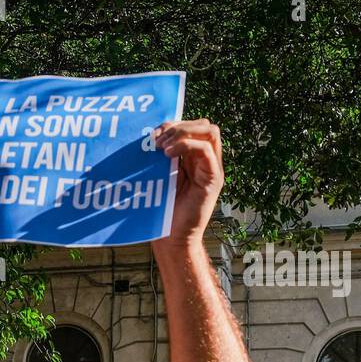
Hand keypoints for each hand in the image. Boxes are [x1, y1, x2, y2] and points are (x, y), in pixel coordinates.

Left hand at [152, 119, 223, 248]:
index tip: (152, 135)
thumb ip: (160, 157)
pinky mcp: (213, 179)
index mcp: (193, 157)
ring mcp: (212, 168)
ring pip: (210, 131)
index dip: (173, 124)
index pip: (192, 126)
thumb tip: (147, 136)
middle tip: (156, 141)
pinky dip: (186, 145)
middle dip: (178, 126)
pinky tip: (167, 155)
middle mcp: (206, 160)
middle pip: (204, 124)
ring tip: (162, 147)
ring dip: (183, 132)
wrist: (171, 237)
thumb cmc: (161, 209)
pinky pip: (207, 150)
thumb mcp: (159, 176)